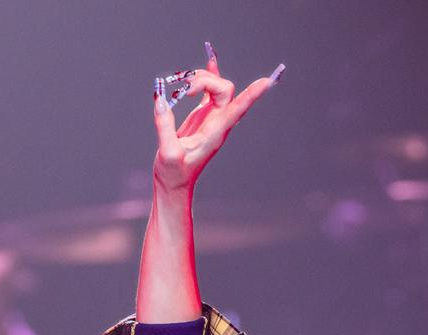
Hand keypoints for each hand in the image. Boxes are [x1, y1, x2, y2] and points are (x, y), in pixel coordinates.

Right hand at [150, 45, 280, 193]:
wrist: (174, 183)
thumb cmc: (173, 174)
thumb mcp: (167, 153)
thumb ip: (164, 126)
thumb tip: (160, 98)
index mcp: (215, 133)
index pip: (237, 109)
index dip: (252, 95)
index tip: (267, 82)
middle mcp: (218, 123)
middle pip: (223, 89)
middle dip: (205, 80)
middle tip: (183, 90)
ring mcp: (212, 117)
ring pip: (216, 86)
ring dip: (200, 78)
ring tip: (178, 84)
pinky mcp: (202, 115)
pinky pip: (210, 91)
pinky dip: (209, 75)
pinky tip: (211, 59)